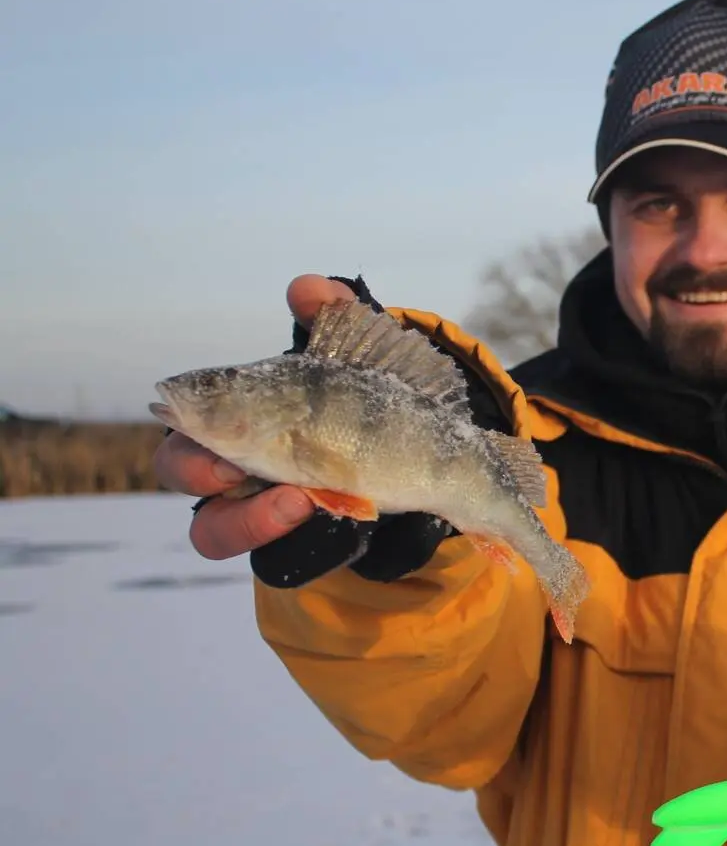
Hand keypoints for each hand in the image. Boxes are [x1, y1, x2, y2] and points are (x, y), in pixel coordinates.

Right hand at [154, 275, 355, 560]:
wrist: (422, 454)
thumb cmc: (365, 397)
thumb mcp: (358, 355)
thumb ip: (333, 317)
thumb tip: (307, 288)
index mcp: (236, 415)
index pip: (185, 422)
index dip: (189, 422)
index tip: (210, 419)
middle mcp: (237, 467)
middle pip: (185, 480)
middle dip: (201, 472)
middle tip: (235, 469)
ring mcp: (266, 511)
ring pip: (218, 532)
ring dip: (252, 520)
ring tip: (302, 501)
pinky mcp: (307, 543)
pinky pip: (287, 558)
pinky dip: (310, 541)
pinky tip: (349, 515)